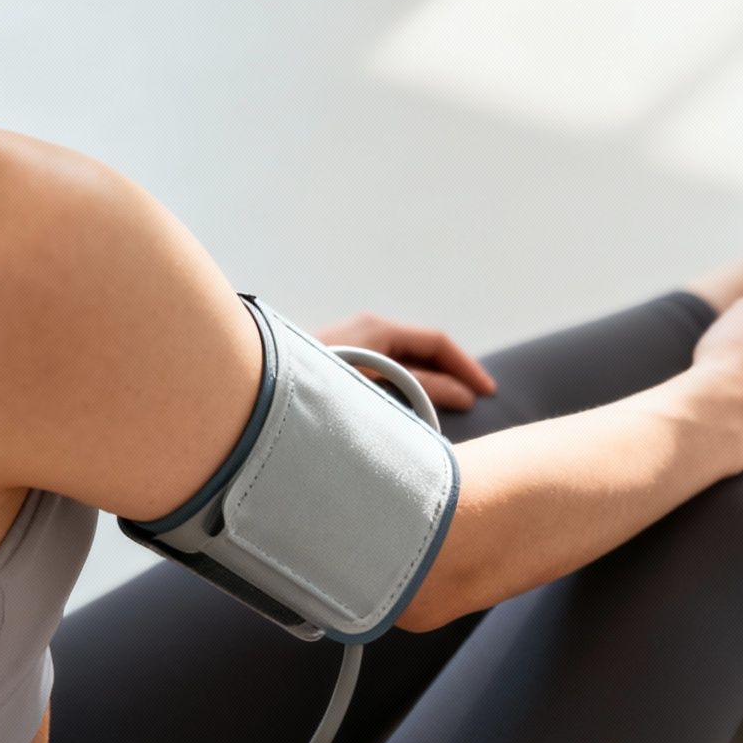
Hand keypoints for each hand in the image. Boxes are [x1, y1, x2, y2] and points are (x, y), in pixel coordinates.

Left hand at [314, 313, 497, 411]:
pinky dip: (405, 388)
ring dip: (428, 384)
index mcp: (377, 329)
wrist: (254, 393)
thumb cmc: (315, 390)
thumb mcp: (378, 387)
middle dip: (452, 376)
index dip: (467, 368)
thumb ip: (423, 391)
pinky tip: (409, 413)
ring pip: (402, 362)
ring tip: (450, 413)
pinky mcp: (335, 364)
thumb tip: (465, 397)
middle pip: (422, 351)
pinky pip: (382, 371)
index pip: (437, 342)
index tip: (488, 394)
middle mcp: (364, 330)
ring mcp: (349, 345)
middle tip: (476, 405)